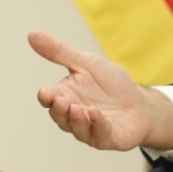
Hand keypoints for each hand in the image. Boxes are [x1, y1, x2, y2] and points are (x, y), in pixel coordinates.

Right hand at [30, 30, 172, 151]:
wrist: (140, 103)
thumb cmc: (111, 84)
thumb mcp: (86, 63)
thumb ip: (60, 52)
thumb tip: (32, 34)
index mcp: (66, 95)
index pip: (49, 98)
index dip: (46, 97)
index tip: (45, 93)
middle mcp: (73, 115)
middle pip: (59, 116)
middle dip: (59, 109)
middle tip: (61, 100)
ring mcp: (89, 129)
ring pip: (76, 128)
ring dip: (76, 119)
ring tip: (78, 108)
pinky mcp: (107, 138)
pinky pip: (99, 134)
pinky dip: (97, 125)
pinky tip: (96, 115)